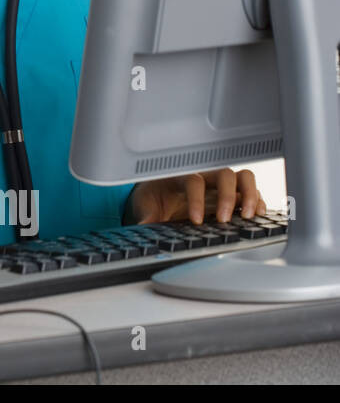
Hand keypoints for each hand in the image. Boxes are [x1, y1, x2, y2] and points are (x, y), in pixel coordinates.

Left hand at [128, 168, 264, 224]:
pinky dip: (258, 201)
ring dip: (250, 195)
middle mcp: (204, 178)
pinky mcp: (232, 196)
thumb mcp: (145, 206)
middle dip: (227, 197)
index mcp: (181, 178)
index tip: (196, 221)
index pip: (194, 182)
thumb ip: (146, 217)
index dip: (197, 200)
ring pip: (243, 178)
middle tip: (224, 220)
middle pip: (224, 174)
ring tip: (249, 216)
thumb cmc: (153, 198)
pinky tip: (258, 216)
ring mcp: (220, 185)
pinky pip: (252, 191)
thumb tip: (144, 228)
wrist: (157, 194)